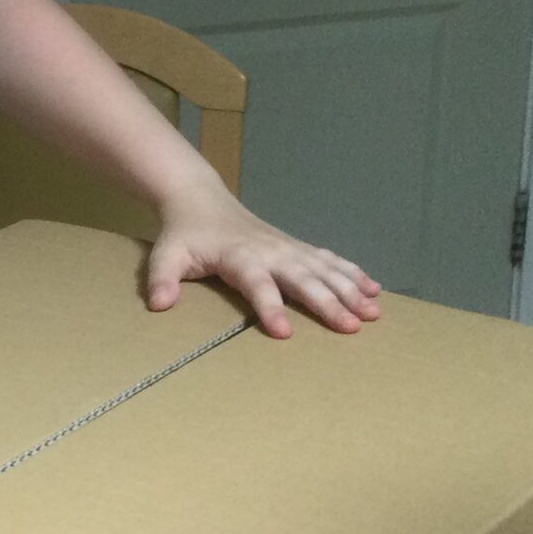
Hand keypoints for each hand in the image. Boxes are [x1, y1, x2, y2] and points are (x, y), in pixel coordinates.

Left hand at [146, 178, 380, 337]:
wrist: (200, 200)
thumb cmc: (184, 235)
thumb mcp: (165, 255)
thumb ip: (161, 279)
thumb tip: (159, 305)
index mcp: (240, 257)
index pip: (257, 285)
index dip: (270, 307)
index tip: (284, 332)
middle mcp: (271, 251)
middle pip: (303, 279)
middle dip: (329, 303)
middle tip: (352, 327)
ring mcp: (288, 247)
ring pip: (325, 269)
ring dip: (350, 290)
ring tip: (373, 312)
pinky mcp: (296, 246)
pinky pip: (329, 259)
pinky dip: (352, 272)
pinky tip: (373, 289)